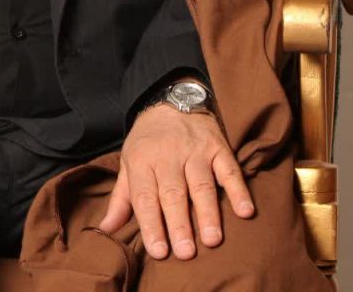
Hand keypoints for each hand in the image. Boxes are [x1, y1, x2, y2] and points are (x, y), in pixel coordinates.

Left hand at [96, 104, 254, 259]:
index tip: (158, 252)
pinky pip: (230, 170)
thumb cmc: (148, 142)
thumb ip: (121, 199)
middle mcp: (168, 155)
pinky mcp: (218, 147)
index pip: (145, 196)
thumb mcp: (128, 163)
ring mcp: (195, 151)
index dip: (151, 224)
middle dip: (179, 224)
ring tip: (212, 240)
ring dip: (208, 213)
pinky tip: (245, 211)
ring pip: (201, 184)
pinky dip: (238, 190)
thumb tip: (106, 229)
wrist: (170, 100)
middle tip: (185, 252)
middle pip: (173, 193)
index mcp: (142, 161)